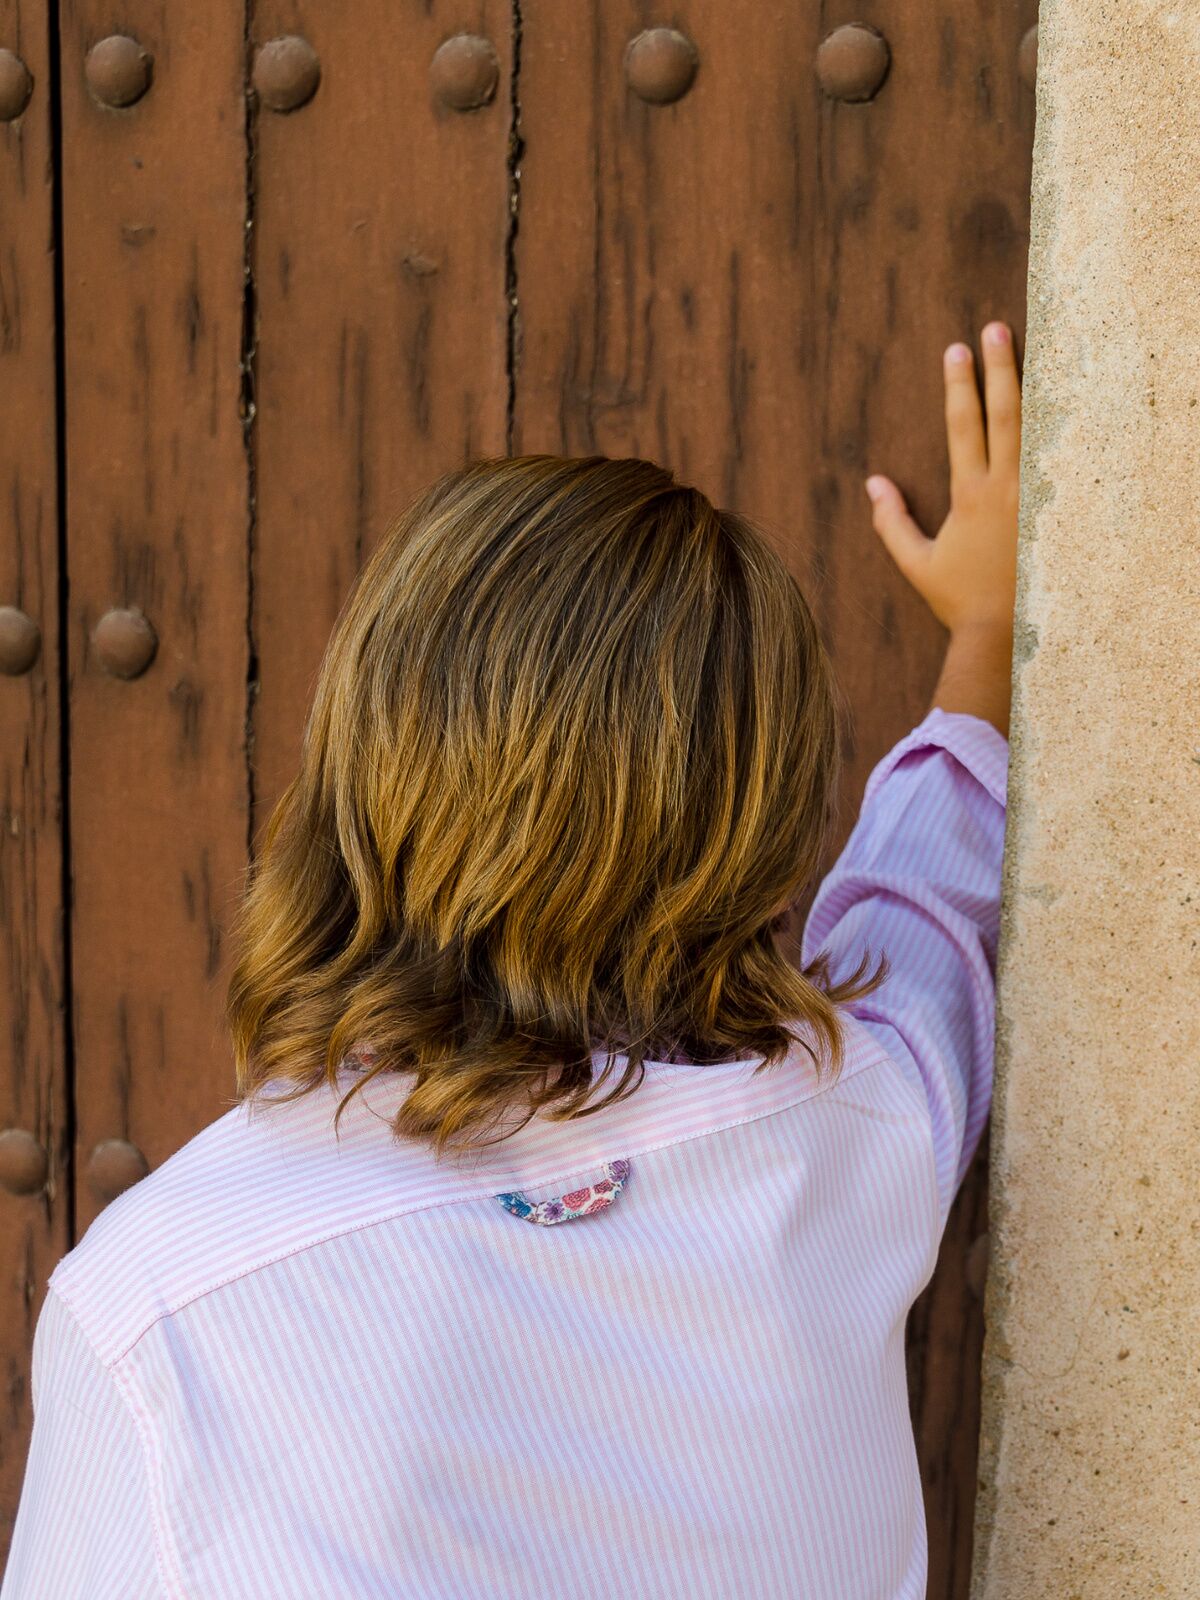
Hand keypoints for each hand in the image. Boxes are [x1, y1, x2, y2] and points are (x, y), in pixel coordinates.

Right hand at [864, 322, 1021, 736]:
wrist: (1004, 630)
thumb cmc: (958, 599)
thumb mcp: (916, 562)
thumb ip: (891, 522)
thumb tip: (873, 484)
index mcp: (971, 494)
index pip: (963, 425)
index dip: (959, 385)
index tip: (956, 349)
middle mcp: (1007, 487)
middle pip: (1006, 413)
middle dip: (999, 368)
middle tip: (997, 328)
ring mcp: (1036, 497)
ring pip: (1037, 429)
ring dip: (1032, 389)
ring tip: (1035, 352)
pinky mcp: (1053, 511)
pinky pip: (1057, 461)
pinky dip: (1060, 430)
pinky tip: (1064, 406)